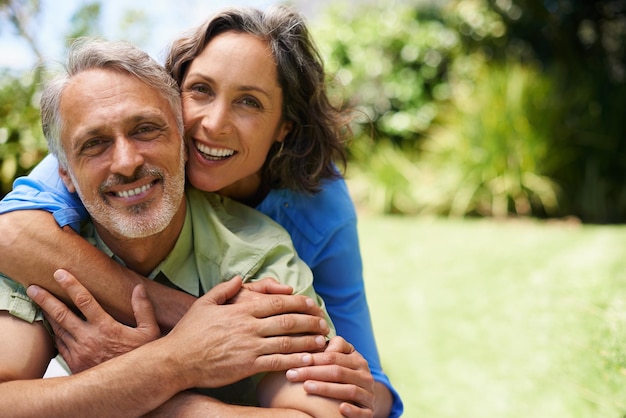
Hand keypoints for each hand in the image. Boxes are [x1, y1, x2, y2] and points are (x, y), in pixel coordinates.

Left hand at [26, 269, 160, 372]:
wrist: (129, 385)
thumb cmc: (140, 357)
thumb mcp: (150, 331)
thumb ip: (143, 309)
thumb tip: (138, 289)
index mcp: (106, 328)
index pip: (85, 301)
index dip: (71, 285)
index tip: (60, 274)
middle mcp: (88, 339)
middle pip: (62, 315)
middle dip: (46, 300)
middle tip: (34, 288)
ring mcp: (79, 353)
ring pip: (57, 330)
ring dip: (47, 315)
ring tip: (39, 303)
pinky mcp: (74, 364)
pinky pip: (59, 346)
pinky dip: (54, 334)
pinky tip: (52, 327)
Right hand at [162, 277, 331, 388]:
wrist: (176, 360)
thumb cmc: (189, 332)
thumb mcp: (204, 303)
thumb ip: (224, 289)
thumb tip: (238, 278)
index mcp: (241, 310)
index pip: (277, 303)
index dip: (298, 302)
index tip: (312, 303)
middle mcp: (248, 327)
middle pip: (287, 321)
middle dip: (309, 321)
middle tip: (324, 322)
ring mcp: (249, 348)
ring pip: (286, 342)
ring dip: (308, 341)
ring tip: (323, 340)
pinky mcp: (247, 367)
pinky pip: (276, 363)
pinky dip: (294, 360)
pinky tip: (307, 360)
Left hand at [285, 336, 374, 417]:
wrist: (365, 397)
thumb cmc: (345, 374)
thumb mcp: (343, 357)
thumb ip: (334, 346)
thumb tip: (322, 343)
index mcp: (358, 361)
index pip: (333, 357)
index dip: (313, 359)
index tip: (293, 361)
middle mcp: (365, 376)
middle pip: (338, 372)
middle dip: (313, 372)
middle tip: (291, 374)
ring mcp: (368, 395)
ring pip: (349, 390)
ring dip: (327, 389)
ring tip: (306, 387)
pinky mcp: (370, 412)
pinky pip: (362, 412)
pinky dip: (353, 410)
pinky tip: (340, 408)